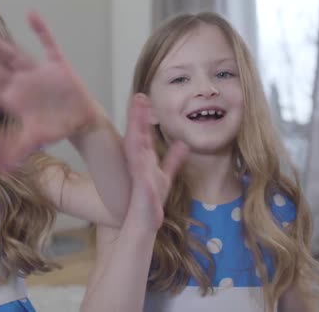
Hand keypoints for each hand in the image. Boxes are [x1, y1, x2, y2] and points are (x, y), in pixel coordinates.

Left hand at [0, 12, 99, 170]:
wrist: (79, 119)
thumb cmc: (54, 126)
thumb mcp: (34, 140)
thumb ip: (17, 152)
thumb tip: (2, 170)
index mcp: (13, 99)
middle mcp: (21, 82)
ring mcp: (37, 72)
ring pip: (14, 55)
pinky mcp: (56, 66)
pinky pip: (49, 45)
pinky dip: (42, 31)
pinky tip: (32, 15)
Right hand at [124, 93, 187, 231]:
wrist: (143, 223)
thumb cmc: (151, 202)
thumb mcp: (166, 175)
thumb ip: (174, 159)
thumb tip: (183, 143)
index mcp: (143, 159)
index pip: (142, 133)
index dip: (142, 116)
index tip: (143, 98)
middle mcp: (137, 162)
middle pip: (137, 134)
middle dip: (137, 115)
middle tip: (139, 96)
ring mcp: (137, 171)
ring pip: (135, 143)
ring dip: (136, 126)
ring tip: (137, 109)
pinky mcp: (140, 183)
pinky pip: (138, 163)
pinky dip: (137, 150)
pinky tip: (138, 137)